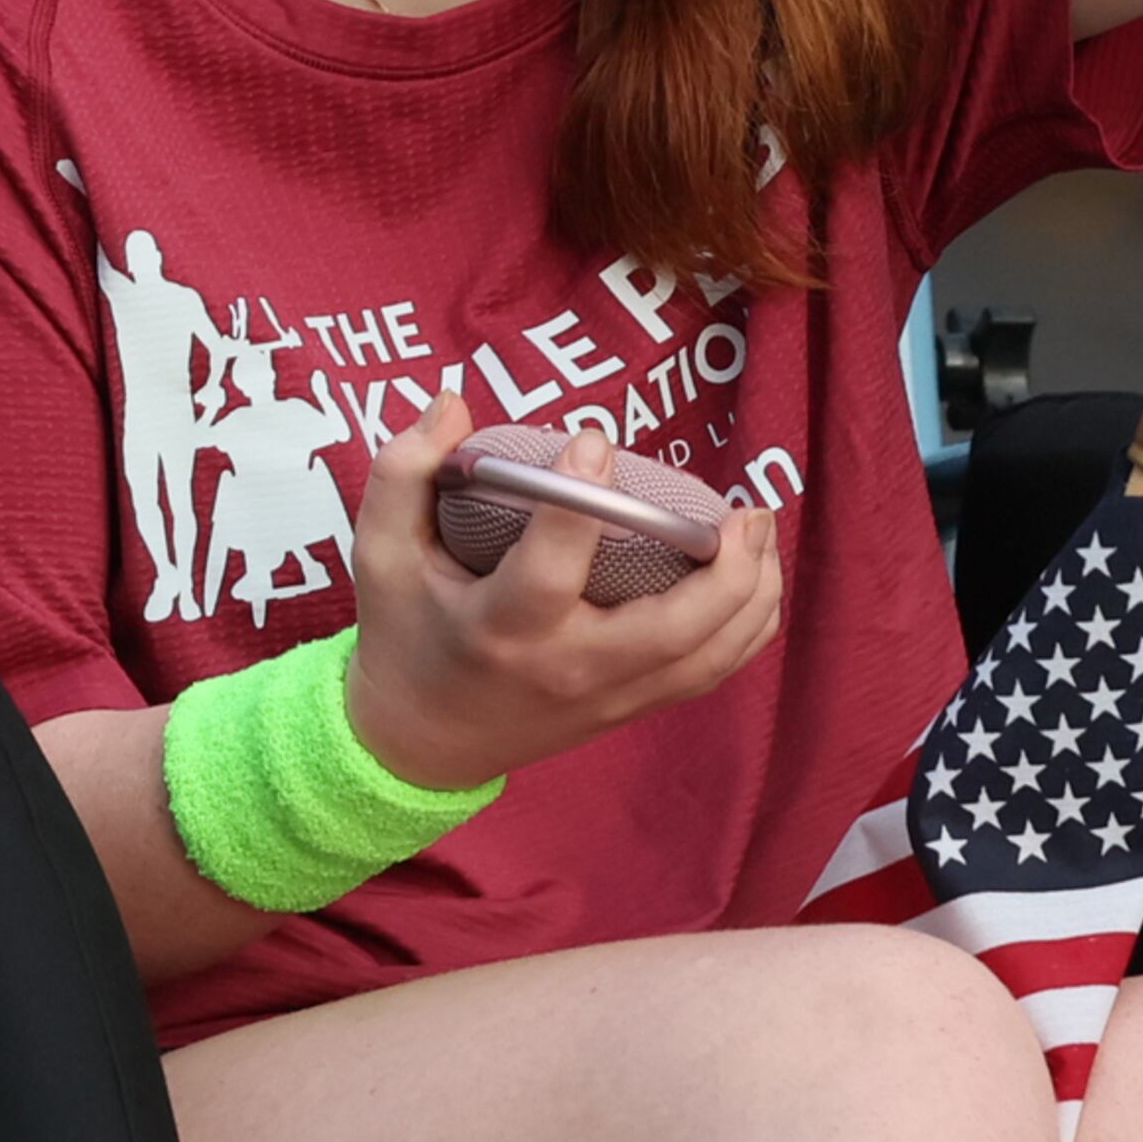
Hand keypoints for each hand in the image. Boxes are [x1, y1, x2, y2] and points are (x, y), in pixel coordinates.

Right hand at [342, 384, 779, 788]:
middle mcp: (567, 669)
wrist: (420, 741)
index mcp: (501, 628)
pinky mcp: (631, 707)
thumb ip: (405, 471)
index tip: (595, 435)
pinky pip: (710, 674)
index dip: (579, 501)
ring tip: (760, 528)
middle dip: (723, 570)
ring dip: (751, 595)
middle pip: (670, 631)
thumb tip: (452, 400)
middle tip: (739, 507)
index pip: (551, 568)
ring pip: (707, 657)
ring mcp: (608, 696)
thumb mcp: (382, 553)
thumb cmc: (405, 633)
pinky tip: (755, 577)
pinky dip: (746, 628)